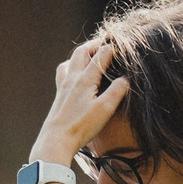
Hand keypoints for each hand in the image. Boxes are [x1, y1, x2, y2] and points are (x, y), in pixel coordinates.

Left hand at [31, 37, 129, 165]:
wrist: (56, 140)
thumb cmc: (81, 126)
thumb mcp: (105, 109)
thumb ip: (117, 90)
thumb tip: (125, 78)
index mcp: (85, 79)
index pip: (101, 55)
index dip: (112, 48)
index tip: (122, 47)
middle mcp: (72, 78)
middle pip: (81, 52)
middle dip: (94, 44)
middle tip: (105, 43)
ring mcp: (63, 86)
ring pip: (69, 61)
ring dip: (80, 54)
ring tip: (89, 56)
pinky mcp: (59, 96)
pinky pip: (63, 73)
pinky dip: (70, 67)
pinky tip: (74, 75)